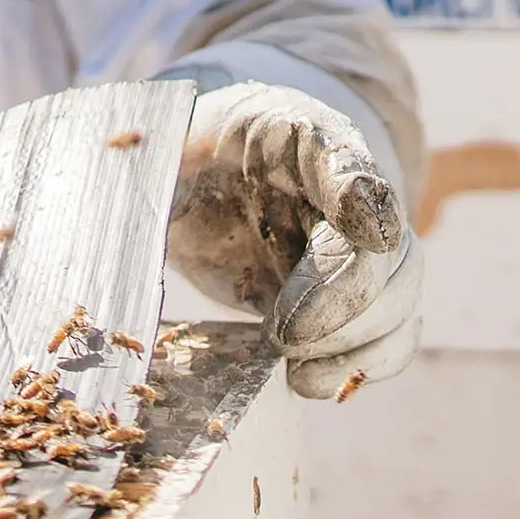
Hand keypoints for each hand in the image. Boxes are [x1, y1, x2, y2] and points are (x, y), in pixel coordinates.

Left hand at [165, 81, 423, 398]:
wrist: (221, 165)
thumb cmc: (189, 153)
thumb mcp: (161, 153)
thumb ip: (150, 182)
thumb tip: (119, 232)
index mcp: (294, 136)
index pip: (341, 155)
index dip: (360, 191)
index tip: (367, 224)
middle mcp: (343, 192)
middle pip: (383, 246)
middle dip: (346, 297)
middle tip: (286, 334)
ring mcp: (357, 247)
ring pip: (400, 295)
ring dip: (360, 342)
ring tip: (299, 373)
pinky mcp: (352, 296)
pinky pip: (389, 332)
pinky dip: (364, 364)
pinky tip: (310, 382)